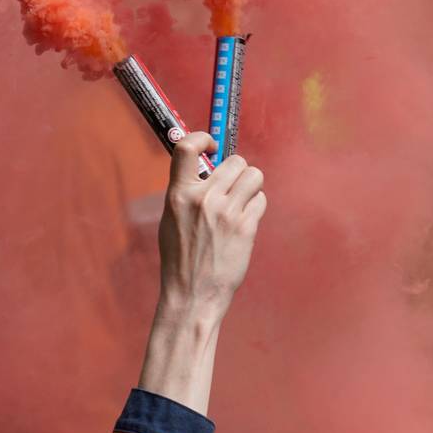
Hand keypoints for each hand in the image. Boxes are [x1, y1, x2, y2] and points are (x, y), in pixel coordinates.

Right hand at [155, 131, 264, 320]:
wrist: (192, 293)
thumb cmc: (181, 258)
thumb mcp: (172, 220)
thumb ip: (186, 193)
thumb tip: (205, 169)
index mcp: (179, 195)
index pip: (186, 147)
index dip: (204, 138)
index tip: (212, 147)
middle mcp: (203, 199)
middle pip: (236, 161)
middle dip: (238, 171)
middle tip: (233, 187)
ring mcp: (226, 212)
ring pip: (254, 176)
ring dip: (251, 186)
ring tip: (242, 202)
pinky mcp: (245, 227)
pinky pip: (261, 200)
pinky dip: (256, 208)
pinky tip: (245, 223)